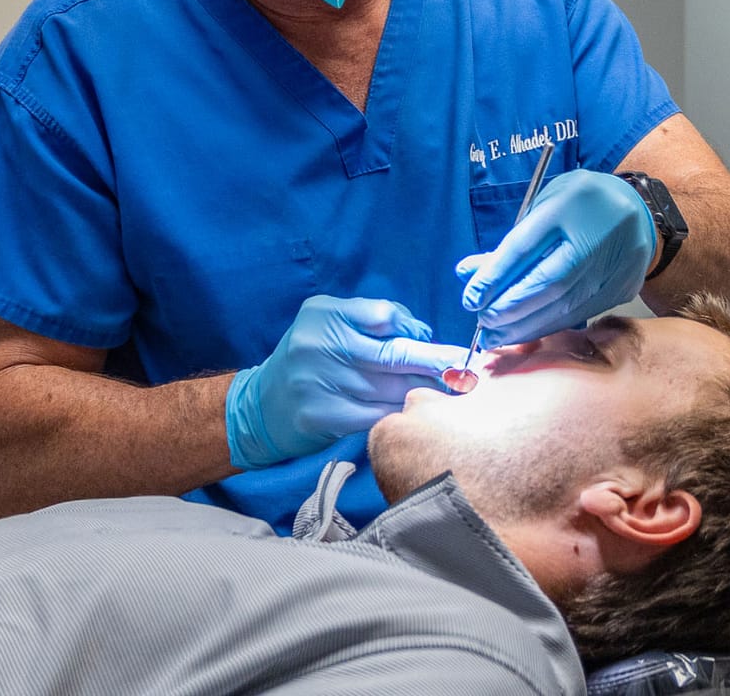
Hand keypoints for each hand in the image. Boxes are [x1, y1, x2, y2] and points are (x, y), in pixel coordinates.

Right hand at [225, 296, 463, 470]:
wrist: (261, 405)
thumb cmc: (309, 358)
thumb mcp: (329, 323)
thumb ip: (370, 319)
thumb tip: (421, 331)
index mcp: (324, 315)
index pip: (384, 316)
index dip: (414, 331)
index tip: (435, 342)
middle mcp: (319, 345)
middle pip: (393, 354)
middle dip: (435, 363)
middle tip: (467, 369)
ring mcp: (319, 383)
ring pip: (390, 388)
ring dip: (423, 392)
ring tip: (449, 392)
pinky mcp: (323, 416)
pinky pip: (377, 415)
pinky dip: (400, 413)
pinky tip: (417, 414)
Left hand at [455, 169, 655, 349]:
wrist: (638, 209)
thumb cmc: (579, 205)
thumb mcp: (542, 208)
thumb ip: (510, 243)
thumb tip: (470, 275)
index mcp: (571, 202)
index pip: (525, 246)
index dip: (495, 277)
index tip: (471, 299)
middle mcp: (599, 232)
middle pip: (548, 282)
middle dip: (510, 308)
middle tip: (483, 324)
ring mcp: (618, 262)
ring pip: (567, 305)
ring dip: (527, 325)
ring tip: (498, 336)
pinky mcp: (624, 286)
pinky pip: (582, 313)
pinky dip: (551, 325)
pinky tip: (529, 332)